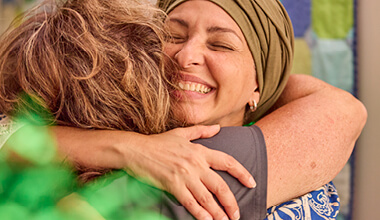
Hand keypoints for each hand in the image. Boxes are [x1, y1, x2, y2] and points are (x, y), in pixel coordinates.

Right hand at [123, 125, 254, 219]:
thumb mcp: (181, 133)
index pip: (227, 162)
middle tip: (237, 214)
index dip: (242, 173)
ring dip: (218, 213)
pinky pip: (190, 203)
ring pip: (207, 198)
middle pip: (220, 186)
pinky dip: (200, 214)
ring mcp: (185, 175)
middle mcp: (196, 164)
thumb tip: (218, 128)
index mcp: (200, 151)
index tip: (252, 182)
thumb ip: (202, 131)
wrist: (136, 150)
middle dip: (231, 202)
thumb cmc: (158, 142)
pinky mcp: (173, 185)